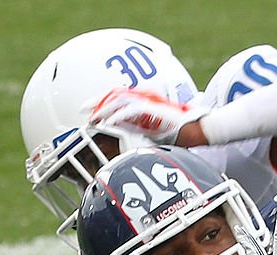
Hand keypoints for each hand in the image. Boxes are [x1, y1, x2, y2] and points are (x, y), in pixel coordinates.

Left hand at [88, 88, 202, 144]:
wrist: (194, 129)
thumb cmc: (178, 133)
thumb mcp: (153, 133)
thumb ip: (139, 131)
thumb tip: (127, 138)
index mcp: (141, 105)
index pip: (117, 99)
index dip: (101, 102)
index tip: (88, 110)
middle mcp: (143, 101)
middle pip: (114, 95)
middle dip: (96, 102)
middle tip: (82, 110)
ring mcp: (147, 103)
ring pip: (119, 100)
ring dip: (104, 109)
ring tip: (94, 118)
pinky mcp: (152, 109)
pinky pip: (130, 110)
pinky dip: (118, 116)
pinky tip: (108, 123)